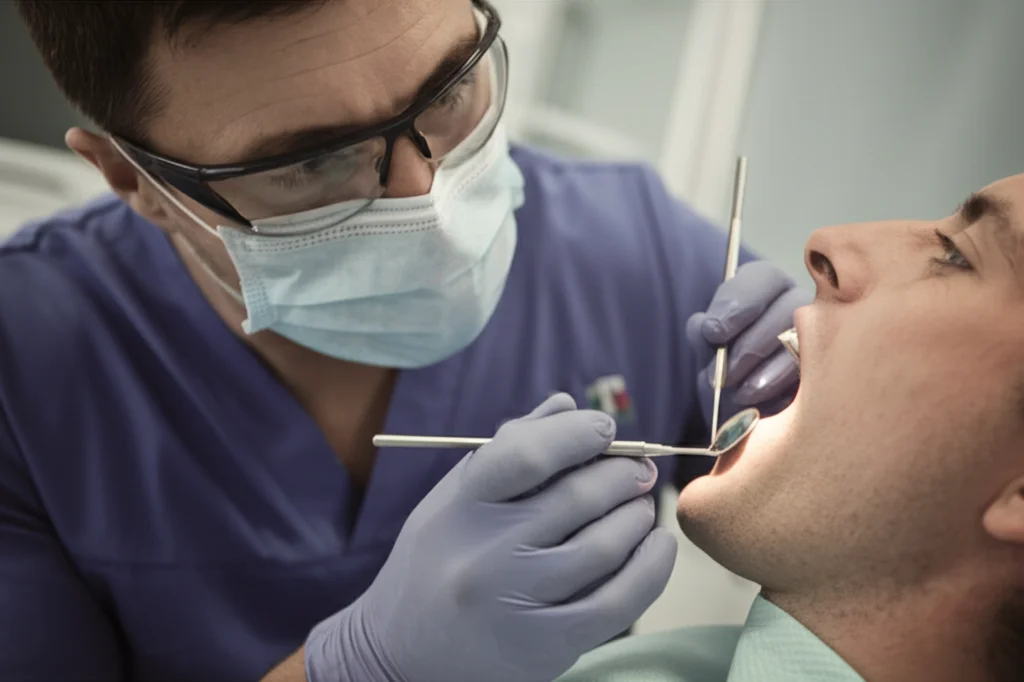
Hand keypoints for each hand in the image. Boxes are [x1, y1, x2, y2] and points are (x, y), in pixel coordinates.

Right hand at [304, 394, 677, 681]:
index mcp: (461, 507)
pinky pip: (617, 602)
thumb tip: (567, 404)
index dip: (577, 433)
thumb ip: (508, 448)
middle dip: (622, 474)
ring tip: (641, 506)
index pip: (526, 455)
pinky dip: (650, 567)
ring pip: (603, 546)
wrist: (400, 655)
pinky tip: (658, 545)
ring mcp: (517, 602)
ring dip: (637, 516)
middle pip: (576, 498)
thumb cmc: (433, 563)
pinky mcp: (546, 645)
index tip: (605, 428)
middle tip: (638, 469)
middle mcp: (486, 553)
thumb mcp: (453, 499)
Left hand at [686, 260, 810, 416]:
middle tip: (725, 374)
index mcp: (766, 291)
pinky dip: (788, 391)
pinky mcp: (834, 372)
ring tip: (741, 394)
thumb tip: (705, 325)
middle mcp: (800, 306)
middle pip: (790, 307)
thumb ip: (702, 338)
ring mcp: (823, 338)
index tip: (713, 332)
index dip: (738, 302)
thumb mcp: (707, 359)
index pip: (763, 277)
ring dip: (770, 370)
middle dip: (751, 344)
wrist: (741, 423)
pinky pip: (820, 375)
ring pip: (809, 340)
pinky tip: (766, 404)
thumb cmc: (725, 380)